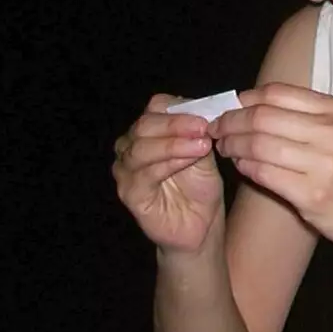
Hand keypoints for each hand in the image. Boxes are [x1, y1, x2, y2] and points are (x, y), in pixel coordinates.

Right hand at [113, 93, 224, 252]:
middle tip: (203, 128)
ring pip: (142, 148)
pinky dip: (169, 163)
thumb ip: (199, 132)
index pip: (156, 107)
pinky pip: (145, 173)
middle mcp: (131, 146)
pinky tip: (189, 161)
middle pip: (145, 125)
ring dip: (174, 144)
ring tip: (202, 146)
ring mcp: (126, 170)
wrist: (200, 224)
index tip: (206, 116)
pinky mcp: (129, 193)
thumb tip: (205, 111)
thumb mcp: (204, 152)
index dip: (180, 109)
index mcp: (150, 130)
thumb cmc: (200, 186)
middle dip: (176, 125)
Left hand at [209, 82, 332, 270]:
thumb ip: (307, 118)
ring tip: (226, 149)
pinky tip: (242, 168)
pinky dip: (246, 168)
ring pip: (258, 144)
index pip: (277, 93)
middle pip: (263, 116)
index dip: (244, 100)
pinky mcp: (312, 195)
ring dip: (233, 145)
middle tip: (216, 130)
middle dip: (230, 122)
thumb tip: (253, 107)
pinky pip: (264, 173)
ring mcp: (324, 164)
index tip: (229, 108)